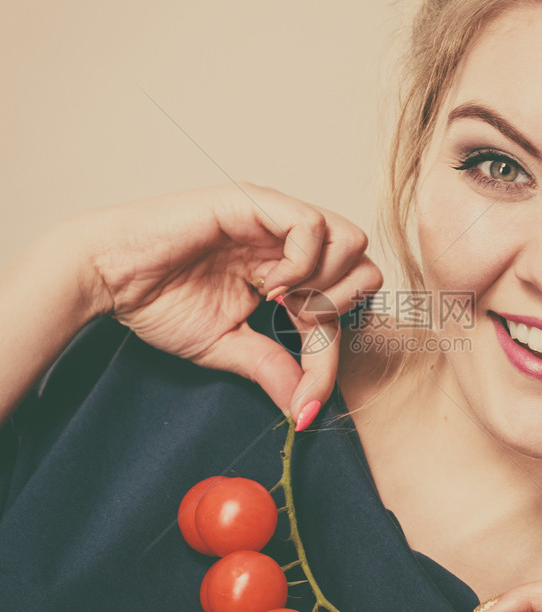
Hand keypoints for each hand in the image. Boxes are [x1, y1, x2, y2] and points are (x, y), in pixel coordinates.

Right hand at [74, 183, 381, 420]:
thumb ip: (271, 367)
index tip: (305, 399)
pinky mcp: (255, 202)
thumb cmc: (158, 301)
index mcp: (287, 269)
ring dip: (326, 282)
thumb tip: (304, 409)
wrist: (108, 276)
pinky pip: (311, 226)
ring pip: (352, 241)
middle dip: (340, 307)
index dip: (331, 357)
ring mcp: (275, 218)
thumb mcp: (227, 345)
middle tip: (294, 323)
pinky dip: (301, 264)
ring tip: (281, 300)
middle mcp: (289, 240)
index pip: (342, 306)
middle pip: (364, 266)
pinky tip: (267, 284)